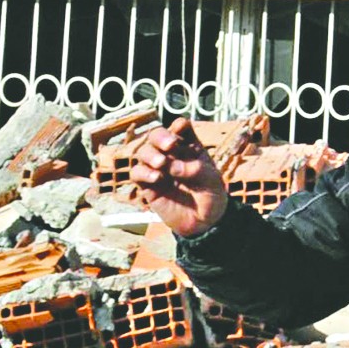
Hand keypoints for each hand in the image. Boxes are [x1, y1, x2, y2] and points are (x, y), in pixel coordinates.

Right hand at [126, 121, 230, 239]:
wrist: (205, 222)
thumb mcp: (211, 181)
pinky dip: (143, 173)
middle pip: (156, 135)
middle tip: (169, 145)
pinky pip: (137, 174)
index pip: (180, 128)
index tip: (181, 130)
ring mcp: (159, 170)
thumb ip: (195, 170)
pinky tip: (157, 178)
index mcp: (190, 147)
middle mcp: (172, 155)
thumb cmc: (211, 196)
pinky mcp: (149, 186)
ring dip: (151, 155)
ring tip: (162, 164)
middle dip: (160, 136)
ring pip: (143, 152)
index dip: (178, 125)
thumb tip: (172, 166)